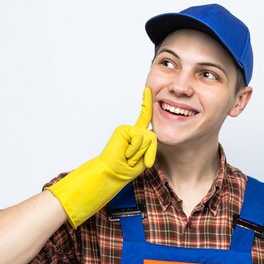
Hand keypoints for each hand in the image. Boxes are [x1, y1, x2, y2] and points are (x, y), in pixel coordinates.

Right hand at [46, 87, 156, 227]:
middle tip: (134, 160)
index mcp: (137, 136)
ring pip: (147, 137)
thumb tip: (152, 134)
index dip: (146, 103)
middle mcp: (133, 130)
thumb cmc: (126, 169)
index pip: (145, 118)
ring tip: (128, 158)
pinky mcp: (123, 130)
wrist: (111, 173)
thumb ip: (150, 146)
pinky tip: (126, 154)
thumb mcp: (144, 158)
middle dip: (148, 152)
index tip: (147, 89)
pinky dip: (135, 149)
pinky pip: (139, 137)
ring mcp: (127, 129)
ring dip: (140, 152)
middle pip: (152, 136)